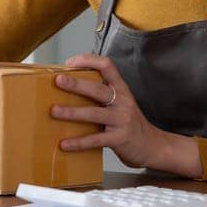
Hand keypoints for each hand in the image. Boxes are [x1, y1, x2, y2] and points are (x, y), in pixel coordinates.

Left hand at [50, 54, 196, 175]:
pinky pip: (96, 139)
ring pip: (94, 113)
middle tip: (58, 81)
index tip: (70, 62)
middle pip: (98, 89)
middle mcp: (123, 101)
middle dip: (76, 84)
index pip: (107, 66)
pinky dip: (78, 142)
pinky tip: (65, 144)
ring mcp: (122, 120)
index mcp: (121, 89)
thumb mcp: (120, 104)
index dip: (88, 60)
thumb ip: (102, 97)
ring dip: (72, 112)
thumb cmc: (130, 123)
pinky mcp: (119, 138)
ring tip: (54, 111)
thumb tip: (68, 92)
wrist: (152, 146)